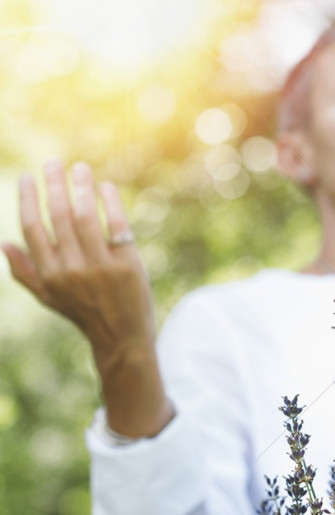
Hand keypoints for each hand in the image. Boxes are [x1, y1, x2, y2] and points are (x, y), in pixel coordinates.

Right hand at [2, 160, 171, 436]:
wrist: (122, 336)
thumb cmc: (83, 313)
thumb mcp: (48, 297)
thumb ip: (25, 272)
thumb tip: (3, 243)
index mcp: (50, 274)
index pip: (32, 229)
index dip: (28, 200)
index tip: (26, 177)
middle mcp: (73, 269)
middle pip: (58, 217)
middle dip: (53, 185)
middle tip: (53, 163)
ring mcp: (101, 266)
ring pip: (86, 217)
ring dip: (81, 187)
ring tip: (79, 168)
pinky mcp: (128, 264)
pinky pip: (117, 225)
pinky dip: (110, 203)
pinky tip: (105, 186)